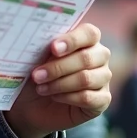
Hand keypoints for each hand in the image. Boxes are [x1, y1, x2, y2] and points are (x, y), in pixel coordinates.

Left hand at [5, 23, 110, 137]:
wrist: (32, 104)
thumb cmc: (36, 73)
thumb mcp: (34, 59)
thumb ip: (41, 46)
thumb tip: (35, 40)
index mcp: (86, 39)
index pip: (89, 33)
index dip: (72, 40)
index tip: (53, 48)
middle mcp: (99, 56)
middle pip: (86, 58)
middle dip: (58, 67)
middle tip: (36, 75)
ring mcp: (103, 78)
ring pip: (86, 79)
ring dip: (59, 84)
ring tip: (41, 88)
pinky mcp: (103, 100)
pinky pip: (88, 98)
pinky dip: (68, 98)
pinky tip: (54, 96)